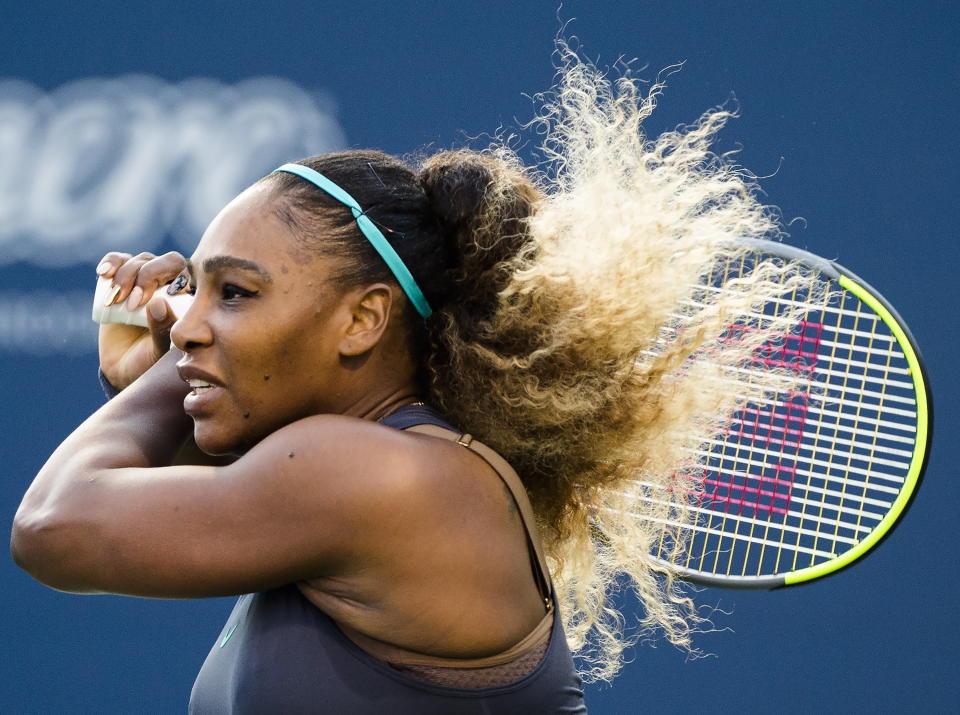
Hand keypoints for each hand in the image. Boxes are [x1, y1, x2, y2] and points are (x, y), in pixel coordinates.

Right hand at [96, 251, 188, 389]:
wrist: (124, 369)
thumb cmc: (151, 362)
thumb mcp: (160, 351)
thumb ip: (163, 330)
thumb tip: (158, 302)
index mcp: (187, 299)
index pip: (184, 273)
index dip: (164, 278)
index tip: (145, 302)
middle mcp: (170, 285)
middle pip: (162, 262)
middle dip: (144, 276)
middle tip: (131, 304)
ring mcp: (146, 281)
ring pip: (140, 261)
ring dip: (125, 276)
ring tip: (114, 302)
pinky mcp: (123, 281)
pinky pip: (119, 261)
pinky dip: (111, 262)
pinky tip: (103, 274)